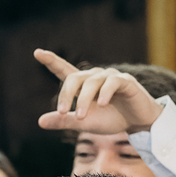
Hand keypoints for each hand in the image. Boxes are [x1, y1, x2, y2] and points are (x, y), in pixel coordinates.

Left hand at [34, 50, 161, 134]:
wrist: (138, 124)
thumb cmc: (111, 119)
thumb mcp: (84, 124)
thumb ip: (64, 121)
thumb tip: (40, 122)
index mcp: (83, 85)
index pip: (65, 70)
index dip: (51, 61)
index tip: (37, 52)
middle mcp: (95, 77)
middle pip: (75, 78)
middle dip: (66, 94)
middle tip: (63, 111)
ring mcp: (111, 77)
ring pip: (92, 82)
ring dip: (85, 100)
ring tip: (82, 117)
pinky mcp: (126, 81)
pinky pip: (112, 82)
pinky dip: (105, 93)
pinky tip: (102, 104)